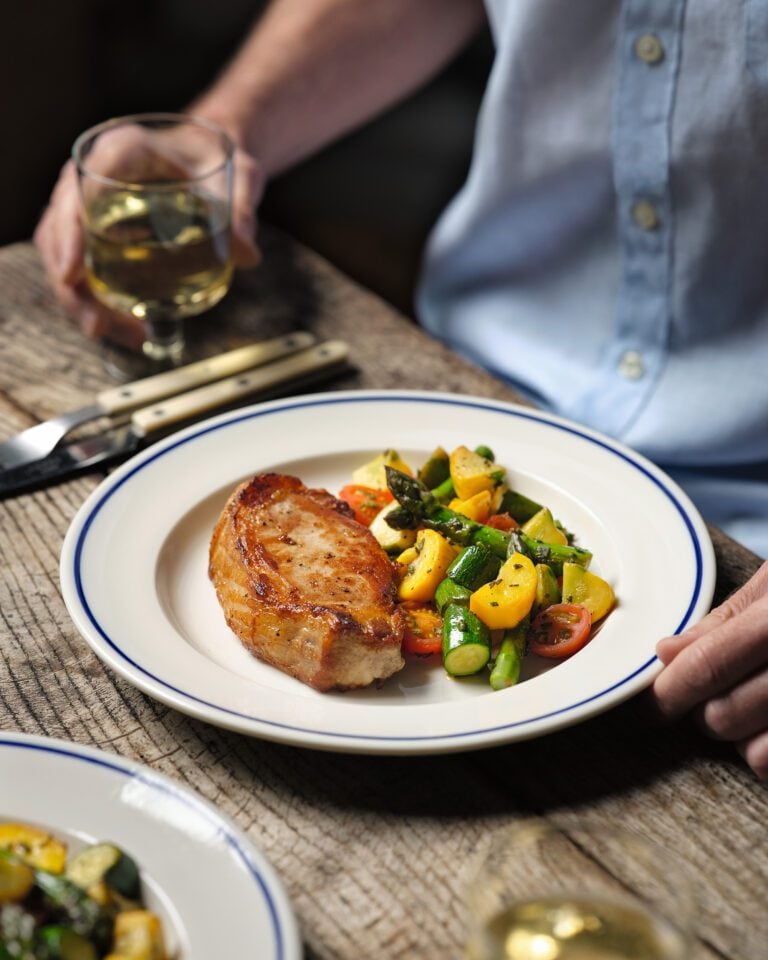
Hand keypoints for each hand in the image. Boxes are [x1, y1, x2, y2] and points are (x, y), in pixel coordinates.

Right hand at [34, 140, 262, 349]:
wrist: (205, 157)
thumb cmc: (216, 159)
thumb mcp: (239, 177)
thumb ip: (242, 211)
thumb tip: (249, 255)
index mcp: (122, 150)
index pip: (78, 192)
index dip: (69, 235)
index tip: (73, 276)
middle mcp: (92, 172)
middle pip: (58, 230)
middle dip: (70, 285)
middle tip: (98, 327)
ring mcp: (85, 200)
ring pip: (61, 253)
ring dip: (80, 300)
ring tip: (126, 336)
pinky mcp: (91, 225)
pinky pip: (78, 262)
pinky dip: (95, 297)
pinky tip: (129, 325)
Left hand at [652, 561, 767, 778]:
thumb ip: (730, 618)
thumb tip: (666, 652)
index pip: (710, 664)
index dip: (668, 691)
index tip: (647, 707)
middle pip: (724, 717)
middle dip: (710, 712)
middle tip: (725, 692)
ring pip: (757, 756)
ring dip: (749, 742)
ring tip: (763, 707)